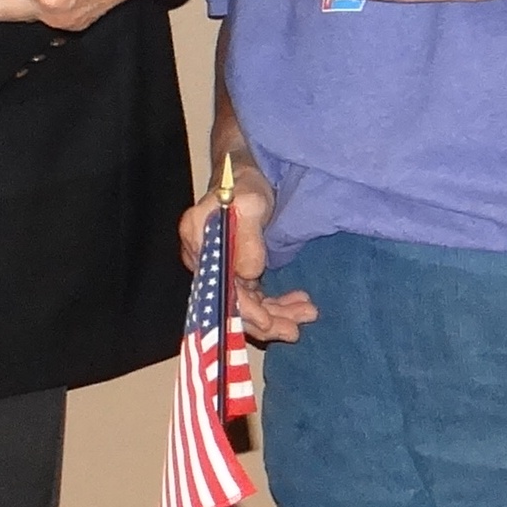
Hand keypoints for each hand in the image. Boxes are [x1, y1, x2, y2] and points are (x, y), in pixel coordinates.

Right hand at [176, 167, 317, 342]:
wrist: (243, 177)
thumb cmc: (243, 185)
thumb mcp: (250, 203)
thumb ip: (248, 237)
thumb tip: (249, 274)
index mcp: (198, 242)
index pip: (219, 288)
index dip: (244, 310)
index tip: (270, 322)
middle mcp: (204, 262)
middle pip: (231, 303)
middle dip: (265, 320)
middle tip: (296, 328)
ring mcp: (219, 271)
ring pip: (245, 304)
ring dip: (276, 314)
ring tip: (307, 313)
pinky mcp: (235, 273)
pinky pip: (254, 297)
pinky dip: (276, 305)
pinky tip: (298, 304)